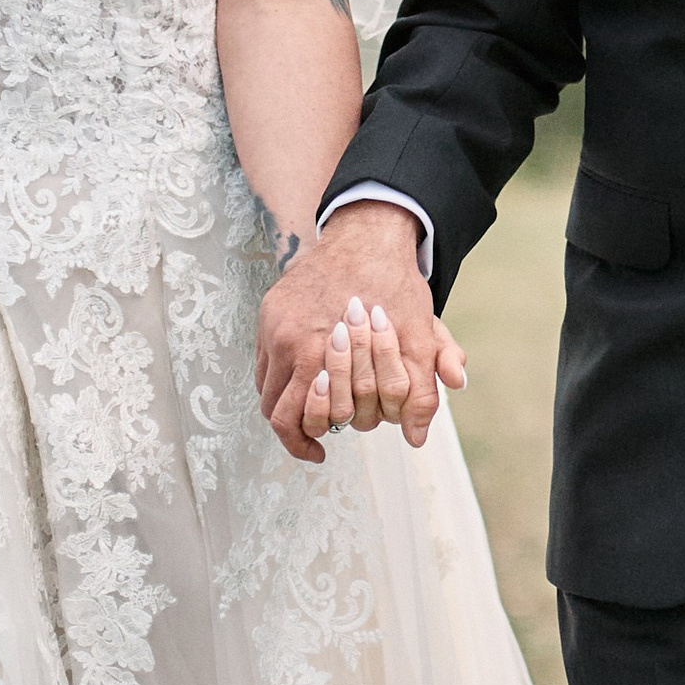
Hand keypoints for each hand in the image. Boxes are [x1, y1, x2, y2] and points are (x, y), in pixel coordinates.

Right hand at [255, 202, 466, 463]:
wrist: (370, 233)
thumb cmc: (395, 285)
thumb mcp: (419, 337)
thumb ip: (420, 389)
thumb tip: (418, 438)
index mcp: (318, 350)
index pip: (298, 419)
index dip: (306, 443)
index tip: (320, 451)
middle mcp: (288, 339)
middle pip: (274, 410)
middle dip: (294, 430)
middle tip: (315, 441)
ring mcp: (273, 324)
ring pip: (265, 387)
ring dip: (285, 405)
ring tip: (309, 415)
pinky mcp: (269, 311)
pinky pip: (264, 360)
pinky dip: (280, 378)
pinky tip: (305, 380)